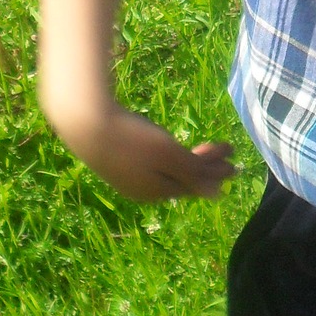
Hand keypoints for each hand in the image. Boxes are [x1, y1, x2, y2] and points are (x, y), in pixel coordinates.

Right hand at [73, 102, 236, 203]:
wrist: (83, 121)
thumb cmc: (131, 138)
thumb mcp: (168, 156)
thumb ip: (194, 174)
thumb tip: (218, 194)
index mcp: (158, 191)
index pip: (195, 183)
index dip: (216, 169)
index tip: (232, 152)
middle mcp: (142, 189)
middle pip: (182, 177)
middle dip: (205, 163)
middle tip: (225, 147)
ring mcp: (127, 176)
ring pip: (167, 169)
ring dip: (189, 158)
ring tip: (204, 147)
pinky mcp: (115, 161)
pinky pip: (152, 163)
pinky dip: (168, 155)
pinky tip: (166, 147)